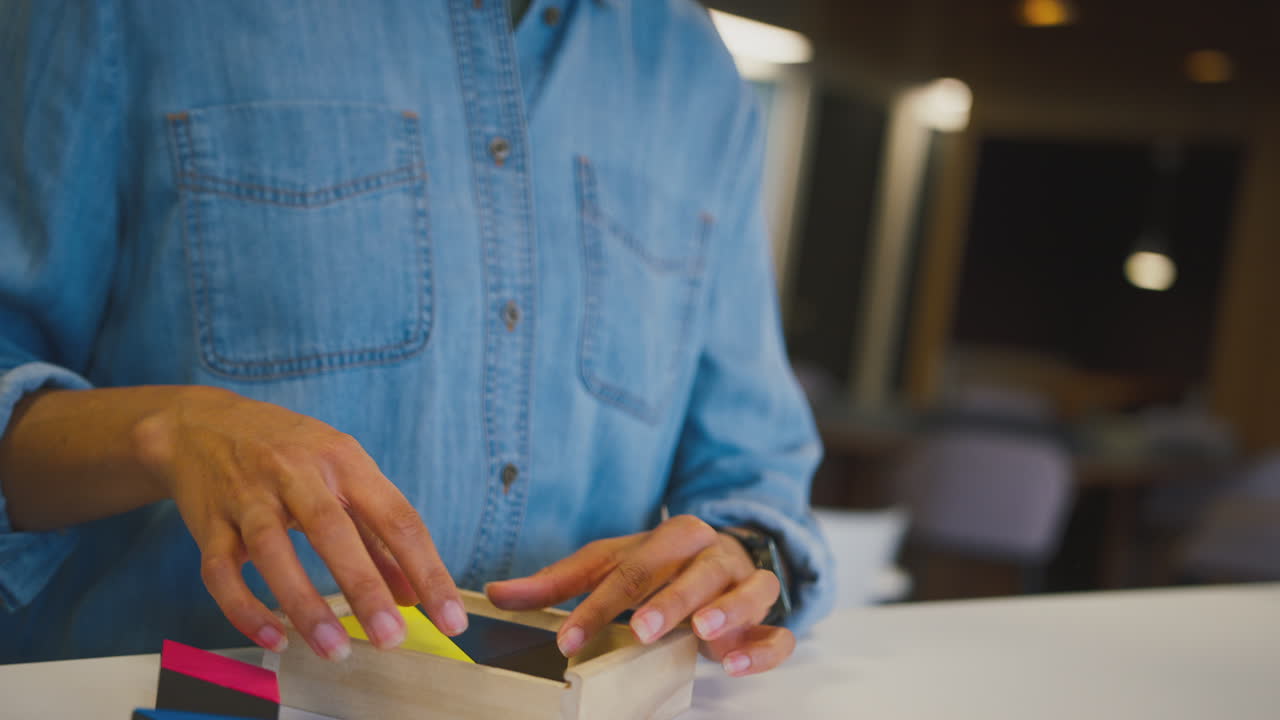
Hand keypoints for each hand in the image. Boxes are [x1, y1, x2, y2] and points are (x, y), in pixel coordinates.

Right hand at [133, 386, 465, 659]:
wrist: (199, 423)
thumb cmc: (288, 451)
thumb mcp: (342, 473)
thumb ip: (377, 533)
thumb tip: (412, 594)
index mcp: (343, 459)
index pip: (396, 517)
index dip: (427, 570)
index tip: (450, 618)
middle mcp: (295, 473)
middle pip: (333, 530)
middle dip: (365, 588)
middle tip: (392, 638)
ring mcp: (247, 496)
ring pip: (271, 551)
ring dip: (305, 605)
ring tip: (335, 650)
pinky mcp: (208, 522)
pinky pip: (221, 571)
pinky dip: (245, 609)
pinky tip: (274, 638)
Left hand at [485, 515, 794, 676]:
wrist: (725, 558)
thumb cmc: (660, 567)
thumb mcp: (610, 567)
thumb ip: (558, 584)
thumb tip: (495, 595)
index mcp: (673, 536)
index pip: (633, 566)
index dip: (599, 603)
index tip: (569, 638)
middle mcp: (714, 555)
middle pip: (695, 571)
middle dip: (669, 599)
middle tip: (642, 628)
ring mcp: (747, 584)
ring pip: (750, 590)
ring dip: (727, 609)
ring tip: (704, 632)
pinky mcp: (769, 619)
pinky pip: (778, 632)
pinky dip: (764, 647)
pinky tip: (737, 662)